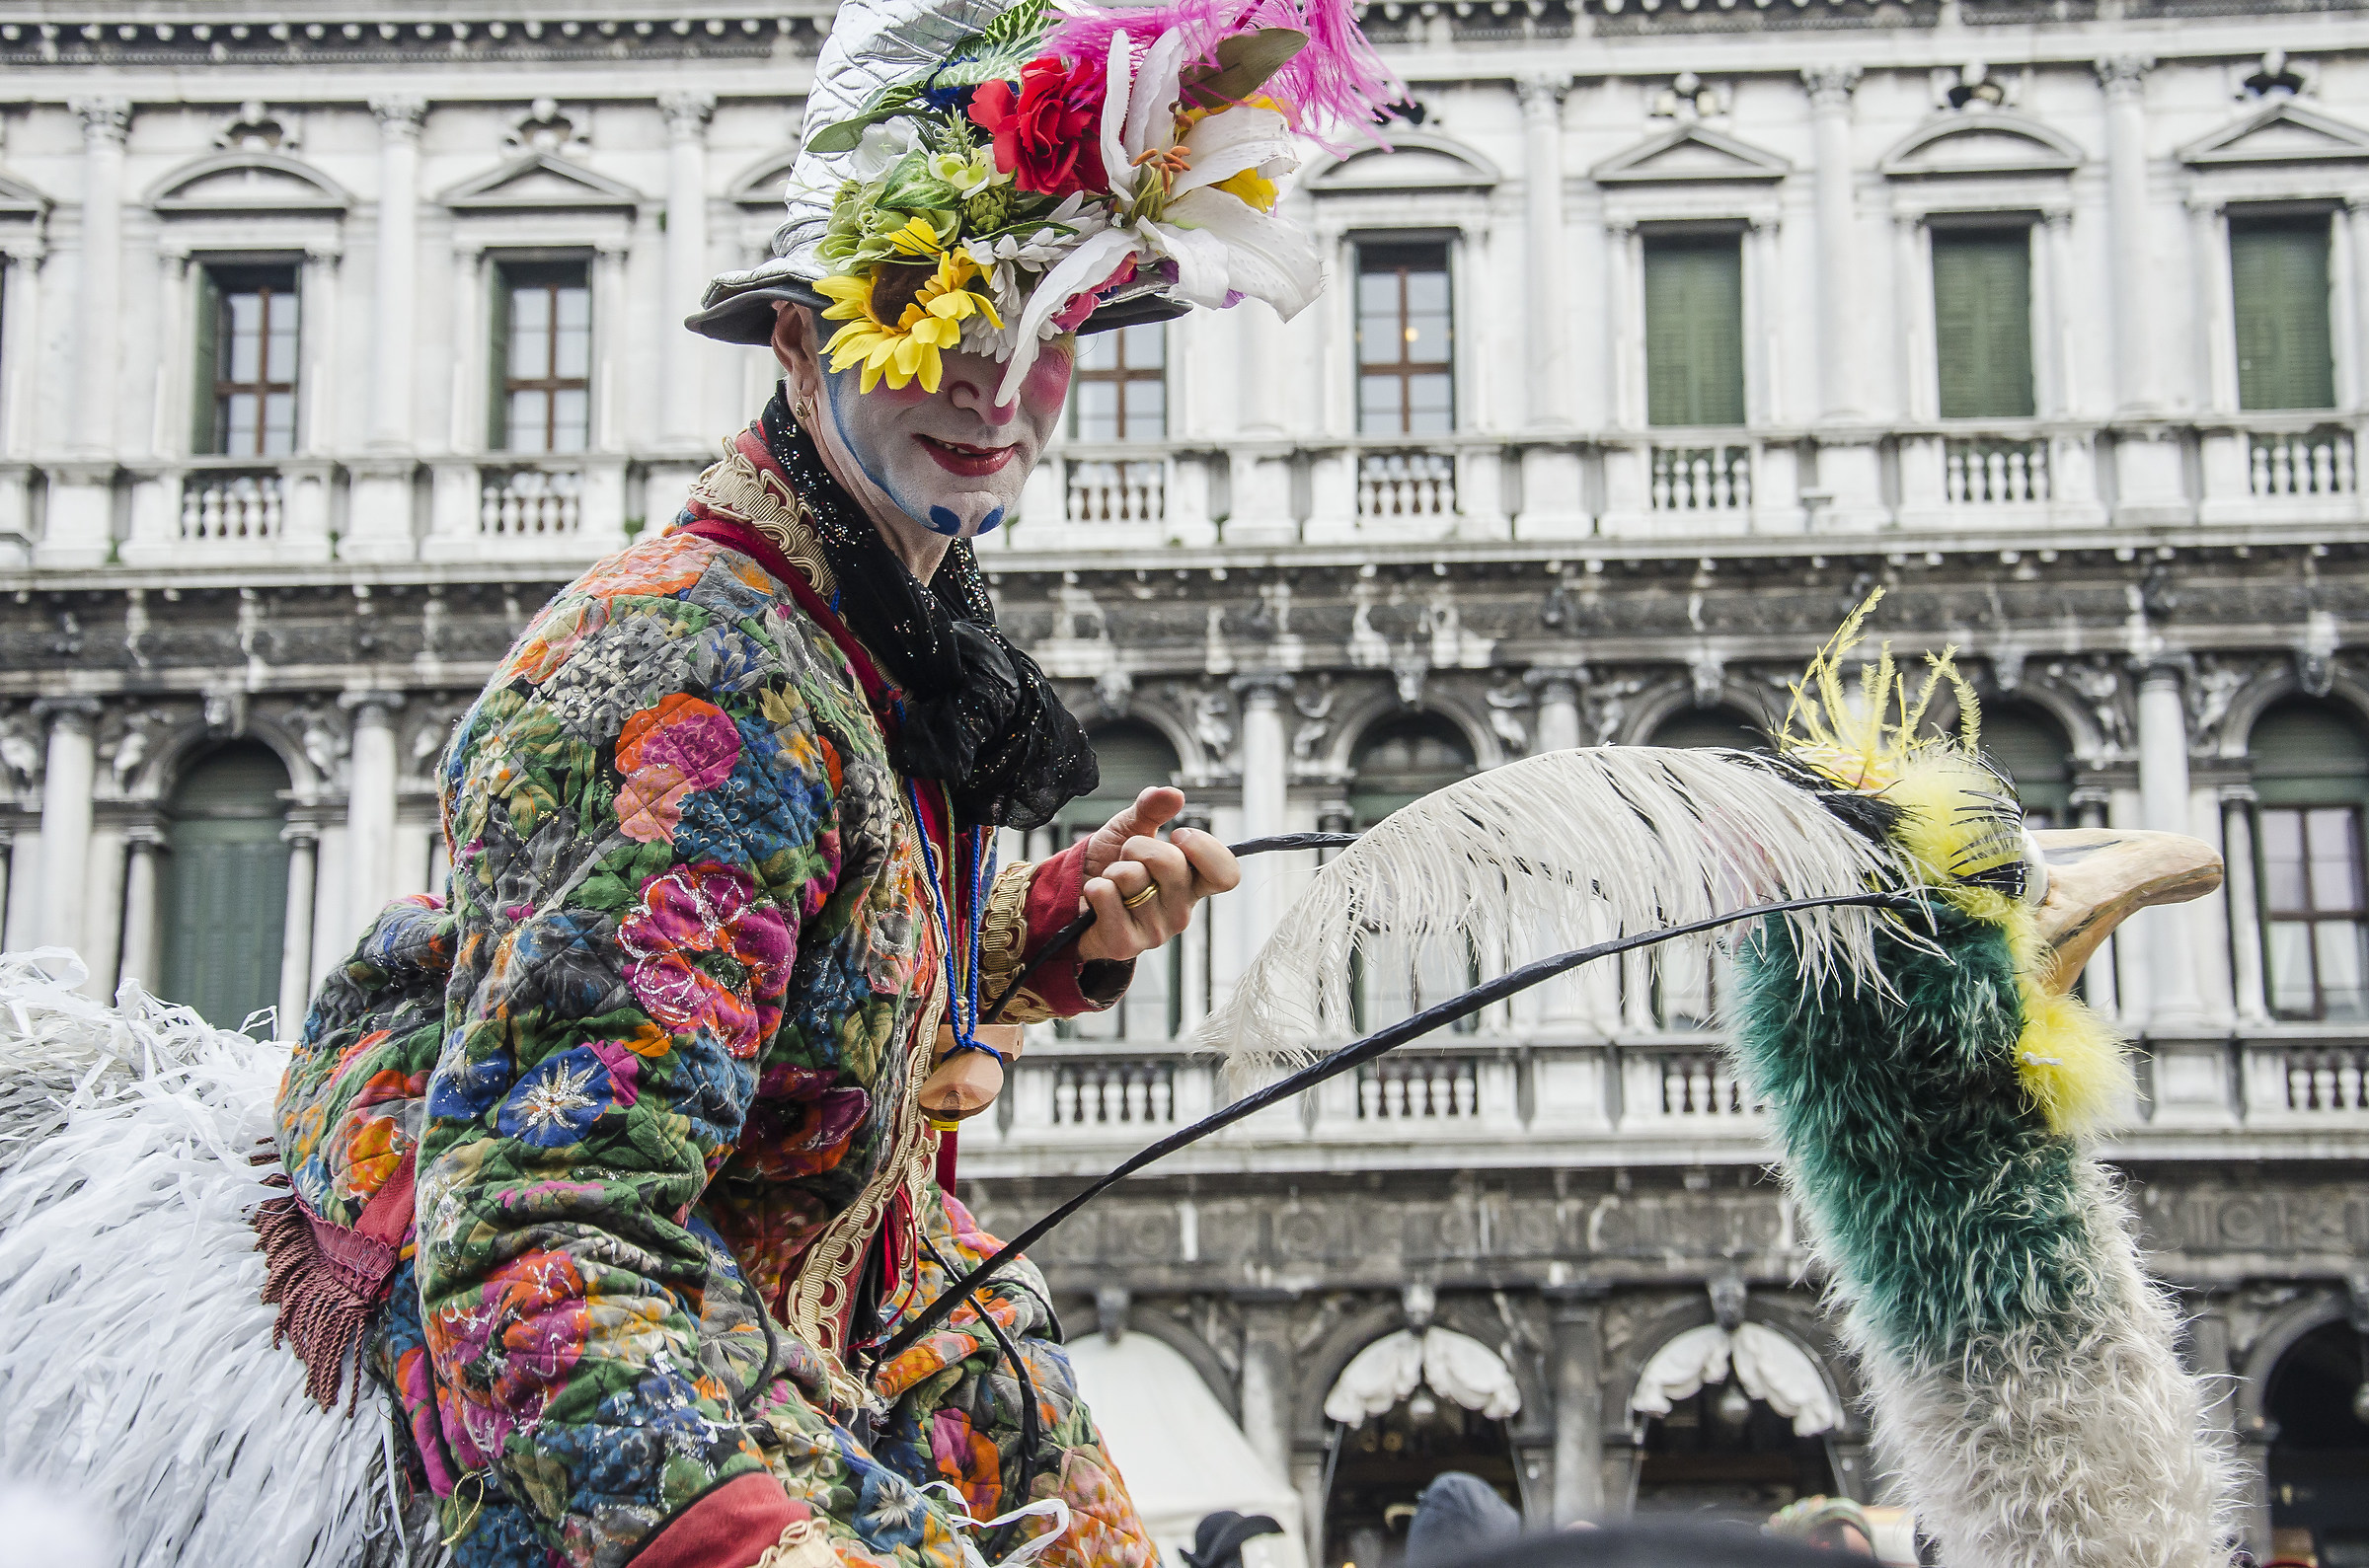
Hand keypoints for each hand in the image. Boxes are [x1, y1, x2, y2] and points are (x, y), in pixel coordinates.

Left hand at [1075, 786, 1240, 963]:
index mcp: (1192, 884)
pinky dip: (1095, 887)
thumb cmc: (1109, 864)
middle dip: (1139, 847)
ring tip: (1112, 882)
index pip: (1227, 874)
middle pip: (1173, 864)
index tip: (1178, 835)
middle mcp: (1180, 910)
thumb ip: (1151, 810)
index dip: (1205, 849)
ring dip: (1113, 870)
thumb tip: (1173, 794)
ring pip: (1133, 878)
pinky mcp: (1127, 944)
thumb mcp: (1130, 829)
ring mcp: (1156, 931)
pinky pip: (1108, 896)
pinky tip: (1097, 899)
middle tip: (1128, 857)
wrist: (1073, 894)